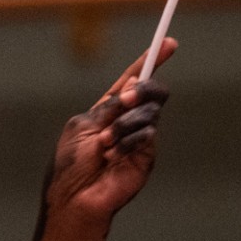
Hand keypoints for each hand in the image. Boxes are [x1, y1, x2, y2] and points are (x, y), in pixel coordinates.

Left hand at [40, 38, 173, 235]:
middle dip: (142, 89)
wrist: (74, 198)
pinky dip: (128, 141)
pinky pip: (148, 135)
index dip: (150, 60)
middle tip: (126, 98)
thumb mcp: (84, 125)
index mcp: (107, 110)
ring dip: (123, 125)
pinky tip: (113, 157)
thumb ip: (110, 106)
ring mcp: (140, 139)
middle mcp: (127, 121)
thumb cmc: (70, 165)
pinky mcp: (147, 156)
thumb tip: (133, 84)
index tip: (169, 42)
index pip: (132, 80)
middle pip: (151, 92)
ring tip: (105, 145)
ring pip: (149, 112)